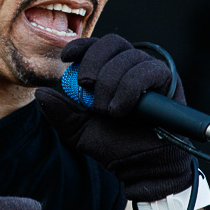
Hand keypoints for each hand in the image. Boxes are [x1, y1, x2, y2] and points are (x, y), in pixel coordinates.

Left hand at [35, 34, 191, 201]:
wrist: (142, 167)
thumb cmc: (114, 146)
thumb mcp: (78, 131)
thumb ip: (60, 112)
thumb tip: (40, 93)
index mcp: (110, 72)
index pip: (96, 45)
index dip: (81, 46)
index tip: (66, 58)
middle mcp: (131, 67)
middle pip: (112, 42)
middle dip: (94, 63)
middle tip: (86, 87)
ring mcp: (150, 72)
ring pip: (128, 57)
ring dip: (111, 83)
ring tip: (106, 111)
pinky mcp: (169, 82)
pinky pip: (148, 70)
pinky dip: (129, 88)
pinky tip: (121, 109)